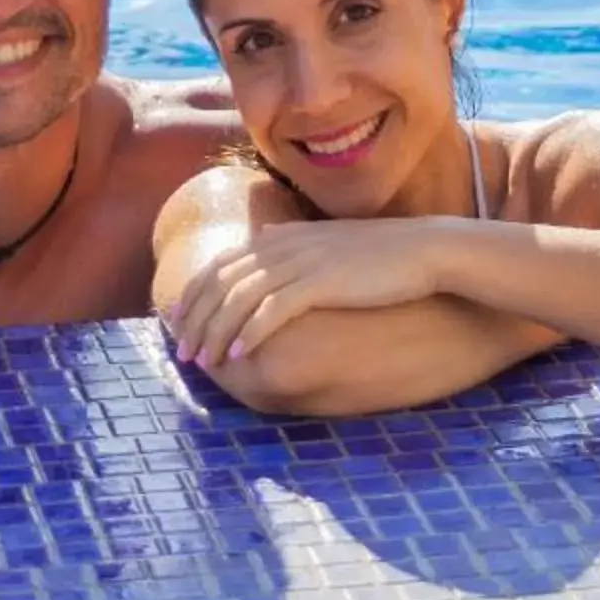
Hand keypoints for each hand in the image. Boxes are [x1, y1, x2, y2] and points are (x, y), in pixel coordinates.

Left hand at [160, 219, 448, 370]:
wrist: (423, 249)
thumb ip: (289, 242)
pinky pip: (275, 310)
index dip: (192, 296)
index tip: (176, 324)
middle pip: (221, 283)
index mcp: (279, 237)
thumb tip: (262, 237)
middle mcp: (282, 246)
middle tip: (184, 354)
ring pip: (240, 298)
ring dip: (217, 332)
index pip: (218, 266)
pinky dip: (252, 332)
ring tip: (205, 362)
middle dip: (196, 321)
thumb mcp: (324, 240)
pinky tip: (240, 355)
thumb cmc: (377, 252)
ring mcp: (302, 262)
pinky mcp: (323, 281)